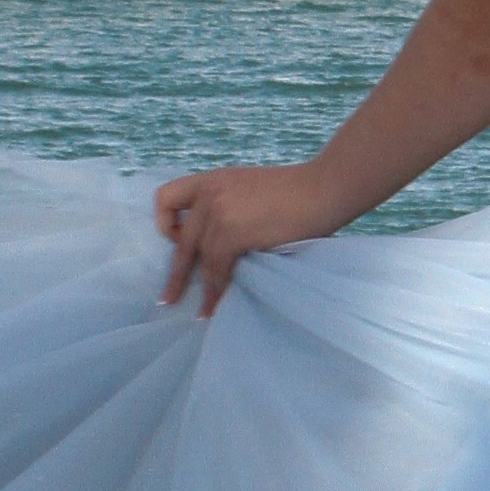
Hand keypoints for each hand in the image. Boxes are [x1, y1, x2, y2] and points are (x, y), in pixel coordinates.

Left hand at [154, 160, 325, 314]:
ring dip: (200, 289)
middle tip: (168, 297)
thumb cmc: (298, 192)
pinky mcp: (232, 231)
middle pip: (179, 239)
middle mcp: (209, 192)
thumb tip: (218, 244)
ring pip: (197, 259)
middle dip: (174, 274)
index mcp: (211, 179)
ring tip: (202, 311)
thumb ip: (229, 206)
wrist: (323, 189)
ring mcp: (219, 211)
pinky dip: (216, 290)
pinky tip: (217, 304)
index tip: (179, 242)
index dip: (166, 224)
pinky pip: (215, 269)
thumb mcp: (250, 188)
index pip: (166, 198)